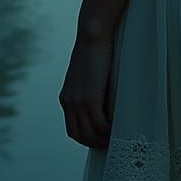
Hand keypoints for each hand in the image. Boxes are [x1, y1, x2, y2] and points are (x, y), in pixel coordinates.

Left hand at [59, 34, 114, 149]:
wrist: (92, 35)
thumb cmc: (94, 51)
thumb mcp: (85, 75)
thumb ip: (87, 89)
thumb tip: (101, 100)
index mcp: (65, 98)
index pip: (72, 129)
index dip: (86, 138)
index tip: (98, 139)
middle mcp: (68, 102)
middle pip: (78, 134)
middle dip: (93, 143)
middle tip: (108, 145)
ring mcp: (78, 101)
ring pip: (88, 132)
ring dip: (101, 140)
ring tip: (114, 140)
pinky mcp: (89, 98)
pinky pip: (99, 124)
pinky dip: (107, 130)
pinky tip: (115, 129)